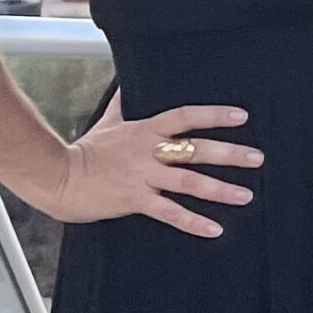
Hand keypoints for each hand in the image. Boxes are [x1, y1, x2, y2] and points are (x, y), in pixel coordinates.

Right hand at [32, 104, 259, 237]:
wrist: (55, 177)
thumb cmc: (83, 150)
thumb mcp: (107, 122)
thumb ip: (122, 105)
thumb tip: (125, 84)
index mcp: (145, 130)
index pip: (186, 116)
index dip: (214, 115)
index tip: (242, 116)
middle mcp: (148, 151)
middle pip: (196, 149)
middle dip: (229, 153)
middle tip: (258, 158)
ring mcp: (142, 176)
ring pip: (188, 182)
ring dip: (220, 189)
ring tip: (246, 195)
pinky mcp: (134, 200)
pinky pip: (169, 212)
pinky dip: (193, 222)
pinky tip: (215, 229)